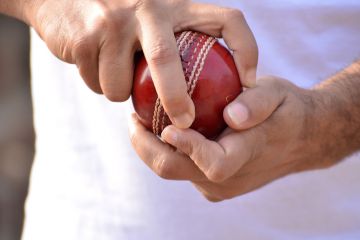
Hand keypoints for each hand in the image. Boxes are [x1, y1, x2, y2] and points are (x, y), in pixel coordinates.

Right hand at [21, 0, 256, 127]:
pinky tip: (93, 60)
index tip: (250, 82)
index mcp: (176, 5)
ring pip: (124, 86)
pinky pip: (99, 84)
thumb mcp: (150, 23)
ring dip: (119, 91)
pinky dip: (98, 83)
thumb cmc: (116, 18)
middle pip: (168, 61)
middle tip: (184, 124)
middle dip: (176, 99)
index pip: (227, 20)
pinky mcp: (86, 38)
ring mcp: (115, 21)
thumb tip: (194, 101)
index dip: (246, 50)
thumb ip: (172, 48)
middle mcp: (149, 7)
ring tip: (113, 69)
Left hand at [129, 76, 337, 200]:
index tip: (166, 126)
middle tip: (133, 119)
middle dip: (147, 148)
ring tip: (140, 119)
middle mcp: (229, 178)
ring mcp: (219, 184)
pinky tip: (161, 127)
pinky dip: (167, 150)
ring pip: (174, 171)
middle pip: (177, 171)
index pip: (213, 163)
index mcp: (248, 155)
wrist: (300, 138)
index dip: (187, 147)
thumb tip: (231, 115)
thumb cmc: (286, 110)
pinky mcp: (213, 183)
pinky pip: (182, 169)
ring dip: (152, 148)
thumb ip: (257, 103)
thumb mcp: (277, 94)